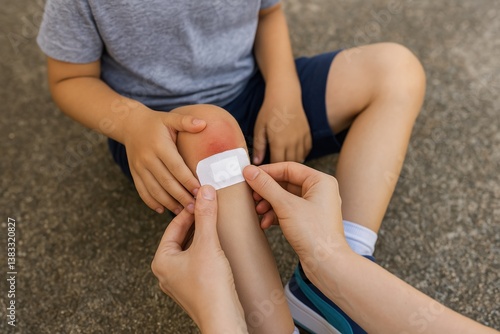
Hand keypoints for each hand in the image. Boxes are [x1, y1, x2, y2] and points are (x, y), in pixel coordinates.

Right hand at [123, 107, 205, 213]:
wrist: (130, 125)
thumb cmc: (157, 122)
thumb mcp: (171, 118)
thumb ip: (186, 121)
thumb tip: (204, 124)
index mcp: (159, 146)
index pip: (176, 167)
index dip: (187, 180)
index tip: (200, 191)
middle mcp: (147, 158)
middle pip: (166, 182)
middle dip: (181, 196)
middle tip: (195, 208)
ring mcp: (139, 168)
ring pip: (154, 190)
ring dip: (168, 203)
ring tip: (183, 212)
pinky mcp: (134, 174)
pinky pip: (142, 191)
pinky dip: (152, 202)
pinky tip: (163, 210)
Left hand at [151, 186, 246, 332]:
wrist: (222, 319)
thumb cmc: (210, 288)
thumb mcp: (208, 244)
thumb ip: (206, 216)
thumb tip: (205, 191)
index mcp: (162, 260)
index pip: (174, 226)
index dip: (189, 209)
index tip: (203, 198)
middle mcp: (167, 272)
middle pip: (181, 237)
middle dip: (196, 222)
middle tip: (210, 207)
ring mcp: (180, 281)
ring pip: (190, 250)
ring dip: (202, 236)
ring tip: (216, 223)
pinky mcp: (194, 288)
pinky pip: (197, 262)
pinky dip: (207, 250)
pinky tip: (219, 245)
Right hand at [243, 163, 348, 273]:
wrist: (326, 265)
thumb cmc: (315, 234)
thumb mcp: (286, 206)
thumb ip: (266, 186)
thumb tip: (250, 171)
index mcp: (321, 181)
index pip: (289, 168)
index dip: (267, 171)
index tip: (250, 175)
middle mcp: (320, 191)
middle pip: (286, 183)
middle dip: (267, 191)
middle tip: (252, 195)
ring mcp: (315, 207)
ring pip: (285, 198)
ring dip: (269, 204)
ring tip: (258, 211)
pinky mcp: (309, 221)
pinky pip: (288, 211)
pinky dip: (275, 215)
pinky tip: (266, 223)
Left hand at [252, 94, 311, 163]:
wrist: (286, 96)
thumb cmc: (269, 111)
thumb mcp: (259, 128)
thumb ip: (259, 146)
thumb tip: (256, 162)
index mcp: (279, 142)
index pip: (276, 164)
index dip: (271, 168)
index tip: (265, 169)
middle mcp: (293, 143)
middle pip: (289, 163)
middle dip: (281, 167)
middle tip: (274, 168)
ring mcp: (302, 139)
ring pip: (299, 159)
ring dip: (292, 163)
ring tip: (283, 163)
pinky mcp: (308, 135)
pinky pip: (306, 151)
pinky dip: (301, 155)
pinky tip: (293, 154)